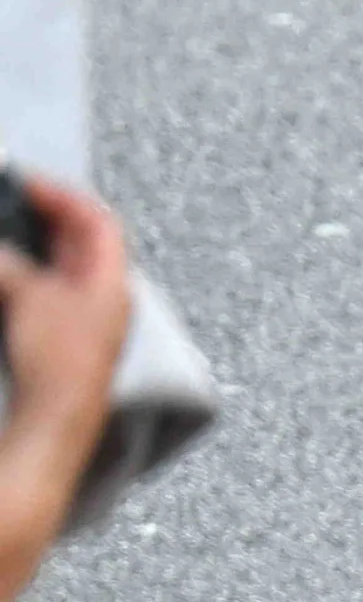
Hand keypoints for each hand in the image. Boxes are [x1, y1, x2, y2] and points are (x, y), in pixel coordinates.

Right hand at [0, 171, 129, 467]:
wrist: (58, 417)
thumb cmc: (61, 363)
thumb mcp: (29, 294)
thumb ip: (10, 263)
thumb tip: (1, 251)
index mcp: (112, 282)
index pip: (100, 223)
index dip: (66, 196)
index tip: (33, 183)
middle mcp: (105, 300)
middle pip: (82, 244)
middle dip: (49, 219)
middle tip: (18, 202)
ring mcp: (86, 321)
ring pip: (63, 270)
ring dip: (36, 248)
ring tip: (9, 233)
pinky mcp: (64, 340)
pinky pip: (47, 295)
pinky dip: (27, 277)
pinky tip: (8, 276)